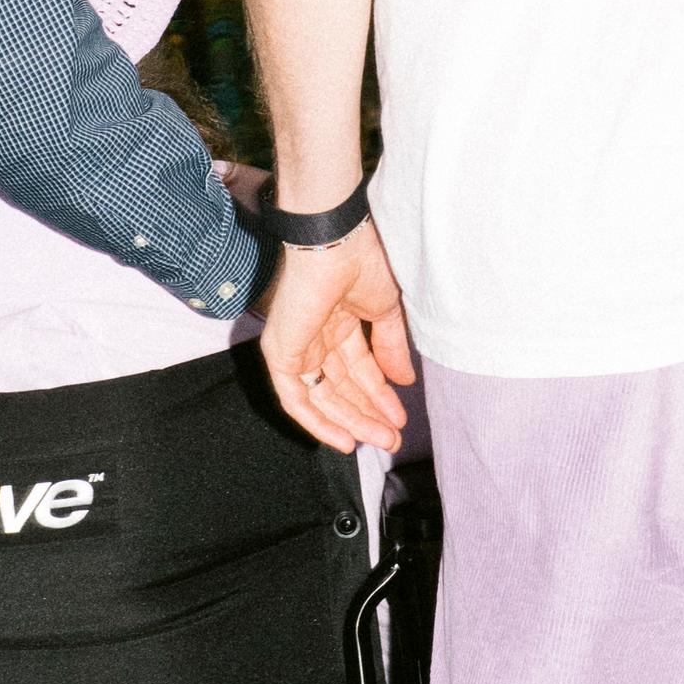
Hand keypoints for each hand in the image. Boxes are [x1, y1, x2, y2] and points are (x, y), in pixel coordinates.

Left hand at [261, 217, 414, 451]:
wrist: (336, 243)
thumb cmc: (362, 262)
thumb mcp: (386, 311)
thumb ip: (390, 349)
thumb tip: (403, 381)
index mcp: (339, 320)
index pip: (357, 368)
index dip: (379, 395)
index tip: (399, 419)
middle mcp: (316, 335)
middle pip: (341, 386)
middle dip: (368, 413)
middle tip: (393, 438)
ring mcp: (296, 344)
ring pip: (322, 396)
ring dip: (351, 421)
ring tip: (380, 440)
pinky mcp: (280, 353)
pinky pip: (295, 398)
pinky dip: (318, 422)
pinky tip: (344, 438)